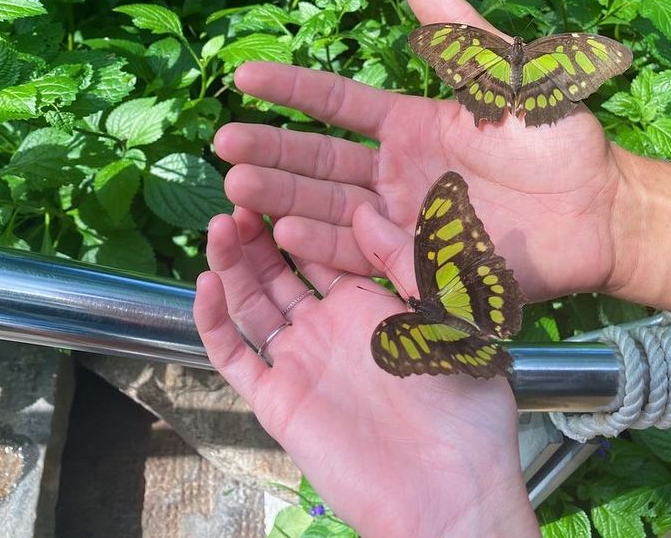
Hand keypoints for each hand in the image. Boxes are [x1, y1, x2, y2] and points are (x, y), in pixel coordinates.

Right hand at [194, 204, 537, 537]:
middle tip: (237, 193)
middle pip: (280, 270)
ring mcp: (300, 361)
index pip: (322, 249)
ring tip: (218, 224)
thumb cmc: (463, 405)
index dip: (297, 217)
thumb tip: (363, 208)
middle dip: (258, 233)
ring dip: (233, 264)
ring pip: (253, 303)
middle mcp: (329, 327)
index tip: (278, 179)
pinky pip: (236, 355)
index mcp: (369, 305)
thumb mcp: (446, 315)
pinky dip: (215, 322)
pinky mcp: (278, 398)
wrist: (451, 491)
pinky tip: (207, 283)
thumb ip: (404, 261)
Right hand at [218, 0, 626, 302]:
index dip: (290, 89)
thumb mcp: (506, 76)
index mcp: (408, 126)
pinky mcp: (418, 264)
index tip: (242, 76)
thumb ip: (460, 34)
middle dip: (270, 149)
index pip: (335, 104)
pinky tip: (286, 232)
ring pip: (328, 208)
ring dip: (283, 197)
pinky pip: (364, 255)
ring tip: (238, 186)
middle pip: (318, 160)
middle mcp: (393, 173)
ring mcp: (402, 220)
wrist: (598, 209)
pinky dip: (325, 246)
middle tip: (222, 142)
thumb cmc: (555, 138)